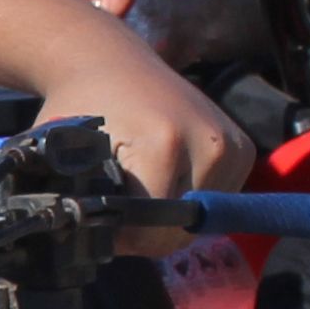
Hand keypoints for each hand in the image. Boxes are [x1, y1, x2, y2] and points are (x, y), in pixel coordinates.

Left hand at [47, 68, 253, 231]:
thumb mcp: (66, 154)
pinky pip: (214, 201)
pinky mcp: (242, 149)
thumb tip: (85, 247)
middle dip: (145, 229)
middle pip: (181, 232)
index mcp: (167, 144)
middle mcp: (211, 144)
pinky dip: (188, 199)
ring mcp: (233, 146)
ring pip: (199, 221)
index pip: (154, 235)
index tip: (99, 216)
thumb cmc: (81, 107)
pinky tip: (163, 174)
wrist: (110, 61)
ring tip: (139, 184)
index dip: (121, 238)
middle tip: (116, 202)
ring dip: (167, 216)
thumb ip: (78, 202)